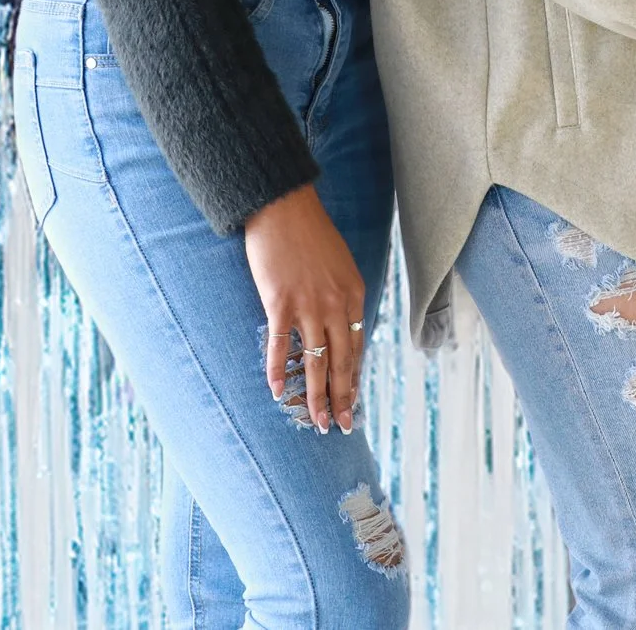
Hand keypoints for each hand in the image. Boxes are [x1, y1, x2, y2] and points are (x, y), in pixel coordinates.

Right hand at [242, 184, 365, 432]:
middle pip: (342, 360)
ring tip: (318, 421)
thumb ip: (342, 297)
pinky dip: (278, 371)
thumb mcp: (340, 266)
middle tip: (341, 425)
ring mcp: (309, 305)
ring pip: (316, 361)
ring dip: (316, 395)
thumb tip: (341, 325)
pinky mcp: (280, 303)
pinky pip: (280, 345)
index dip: (354, 377)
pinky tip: (278, 394)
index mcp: (354, 295)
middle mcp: (336, 304)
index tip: (354, 402)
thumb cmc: (310, 236)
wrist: (284, 208)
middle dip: (342, 397)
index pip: (358, 346)